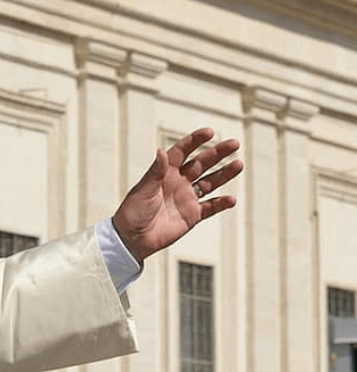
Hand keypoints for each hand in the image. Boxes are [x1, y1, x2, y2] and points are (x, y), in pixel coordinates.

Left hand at [113, 128, 242, 261]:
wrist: (132, 239)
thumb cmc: (132, 212)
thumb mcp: (142, 191)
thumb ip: (155, 172)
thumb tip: (161, 151)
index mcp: (164, 173)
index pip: (182, 152)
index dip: (195, 141)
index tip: (209, 132)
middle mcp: (178, 182)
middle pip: (201, 163)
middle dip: (217, 153)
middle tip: (234, 144)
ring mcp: (186, 198)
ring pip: (210, 182)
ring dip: (225, 174)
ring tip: (238, 164)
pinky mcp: (192, 215)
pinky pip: (210, 207)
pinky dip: (221, 203)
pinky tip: (231, 199)